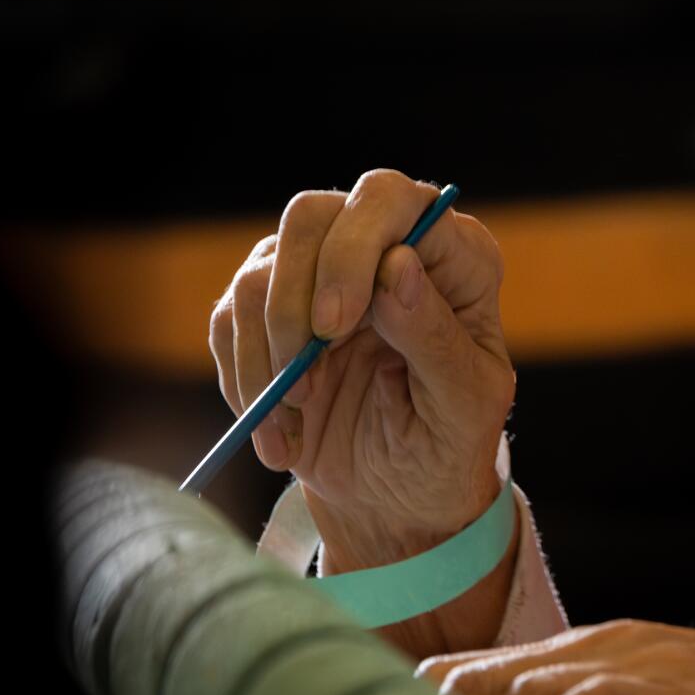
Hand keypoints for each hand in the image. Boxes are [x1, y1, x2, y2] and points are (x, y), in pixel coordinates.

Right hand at [208, 169, 514, 550]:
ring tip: (300, 420)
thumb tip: (398, 265)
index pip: (387, 199)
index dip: (352, 249)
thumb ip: (436, 336)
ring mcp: (320, 276)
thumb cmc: (448, 442)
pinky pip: (230, 324)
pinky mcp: (271, 314)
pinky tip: (283, 434)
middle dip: (294, 300)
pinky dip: (246, 385)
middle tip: (305, 381)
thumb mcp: (465, 404)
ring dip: (268, 357)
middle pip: (309, 217)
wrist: (400, 495)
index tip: (335, 326)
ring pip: (258, 273)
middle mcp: (382, 247)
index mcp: (450, 254)